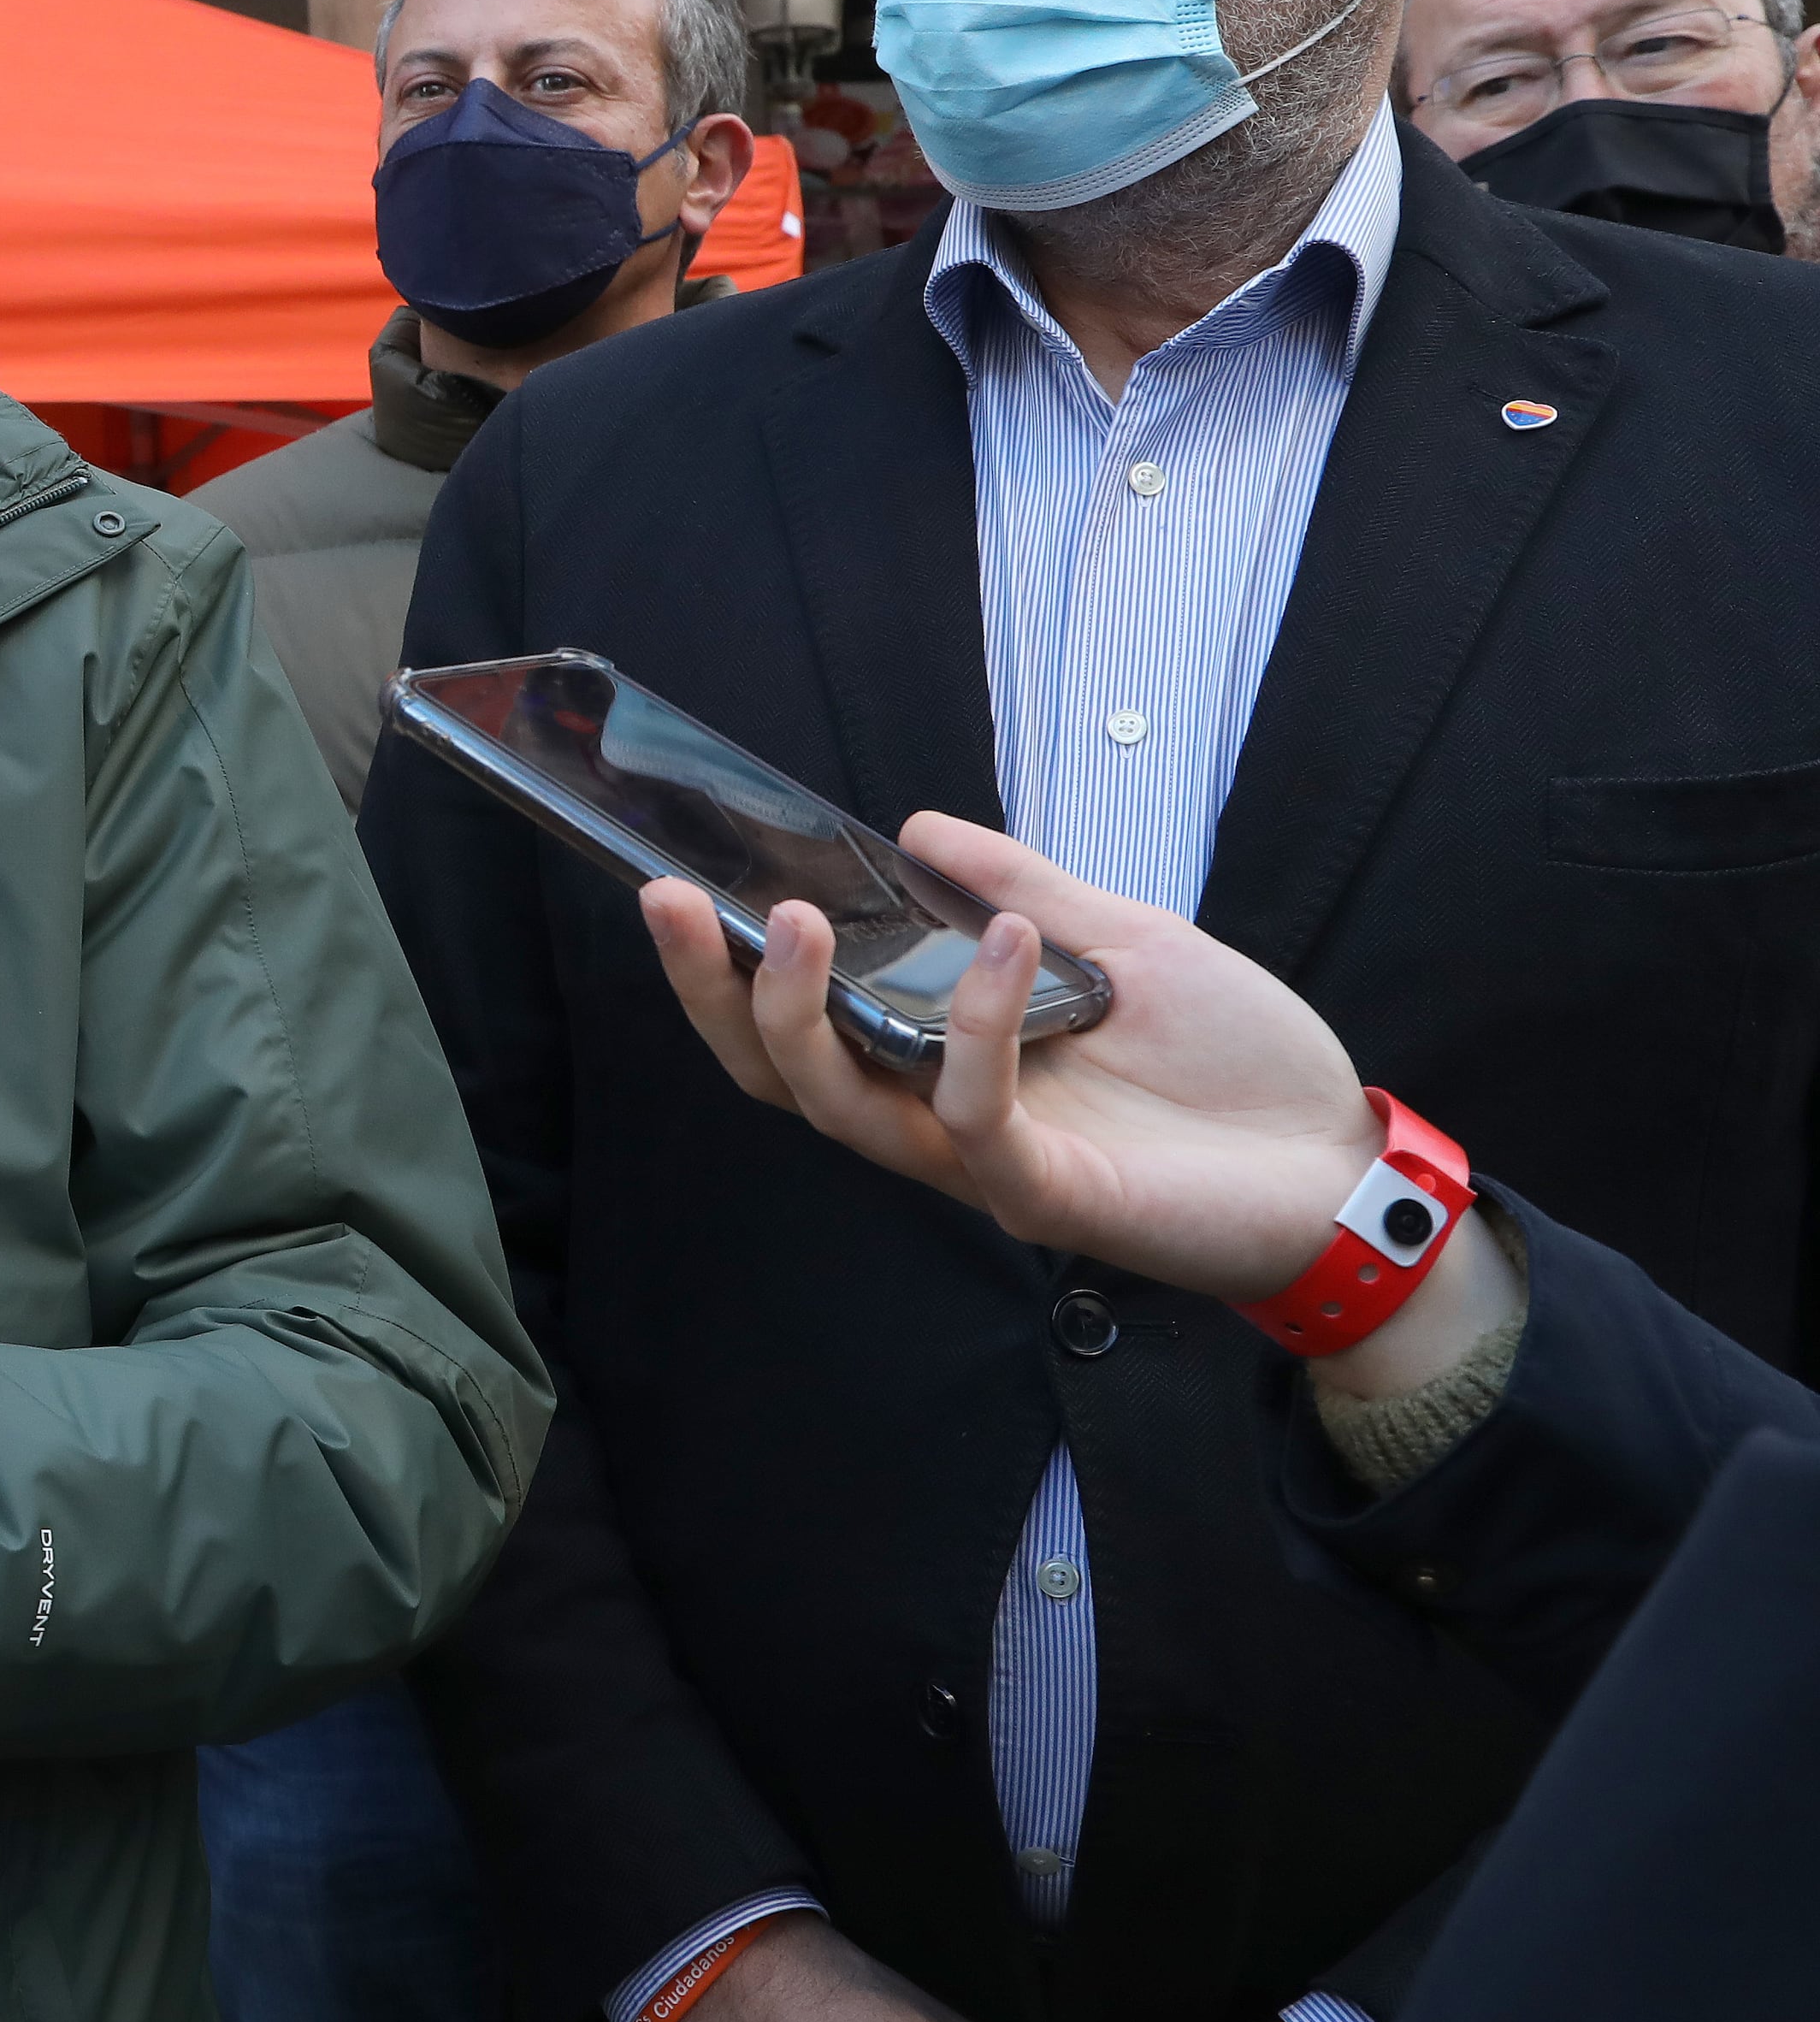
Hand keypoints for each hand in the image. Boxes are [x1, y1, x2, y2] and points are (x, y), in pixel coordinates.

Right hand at [636, 818, 1518, 1394]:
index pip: (803, 1026)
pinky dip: (978, 1026)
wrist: (1343, 1164)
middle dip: (715, 993)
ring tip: (800, 919)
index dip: (728, 968)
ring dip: (802, 1012)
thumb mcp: (1127, 940)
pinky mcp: (1047, 1195)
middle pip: (782, 1077)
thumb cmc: (1240, 1069)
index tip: (680, 882)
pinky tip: (1012, 946)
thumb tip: (912, 827)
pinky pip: (974, 1116)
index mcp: (944, 1063)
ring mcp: (986, 1165)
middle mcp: (940, 1120)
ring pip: (843, 1105)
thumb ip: (1021, 888)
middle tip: (678, 901)